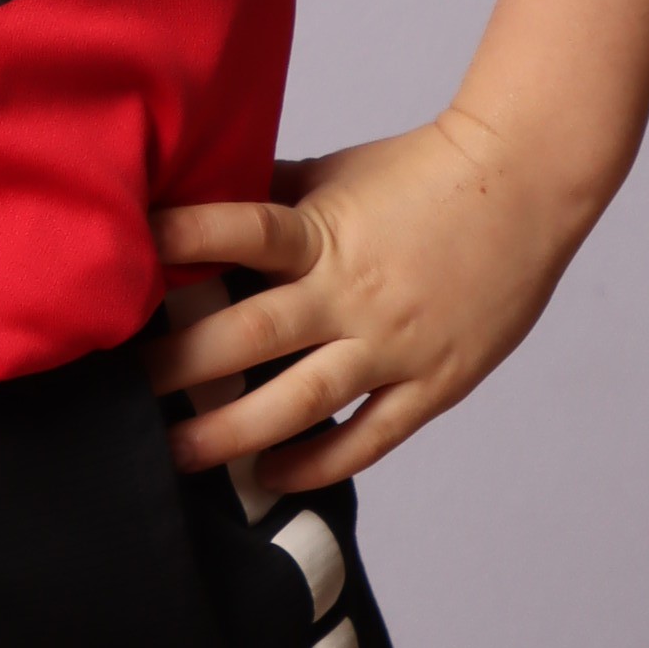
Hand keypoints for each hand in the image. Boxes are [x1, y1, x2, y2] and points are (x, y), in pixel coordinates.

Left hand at [147, 107, 596, 492]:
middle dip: (179, 364)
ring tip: (177, 453)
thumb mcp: (336, 172)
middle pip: (251, 336)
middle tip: (121, 387)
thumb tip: (197, 202)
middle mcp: (352, 293)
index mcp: (325, 232)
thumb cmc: (423, 171)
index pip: (240, 230)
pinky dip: (316, 463)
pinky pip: (367, 438)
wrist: (527, 186)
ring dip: (232, 432)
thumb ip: (272, 195)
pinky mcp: (433, 382)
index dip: (180, 239)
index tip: (122, 256)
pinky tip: (271, 476)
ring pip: (300, 402)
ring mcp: (394, 345)